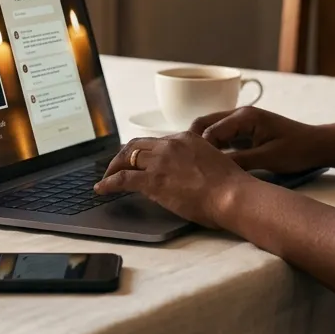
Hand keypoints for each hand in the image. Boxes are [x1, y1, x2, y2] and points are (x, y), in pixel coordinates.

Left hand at [93, 132, 253, 228]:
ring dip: (113, 169)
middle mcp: (171, 144)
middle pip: (137, 146)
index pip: (156, 142)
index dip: (143, 152)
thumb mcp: (212, 163)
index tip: (137, 160)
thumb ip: (195, 161)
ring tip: (106, 179)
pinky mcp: (153, 180)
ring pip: (127, 159)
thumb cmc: (230, 186)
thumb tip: (185, 173)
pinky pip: (122, 178)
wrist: (232, 195)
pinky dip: (108, 183)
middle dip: (122, 156)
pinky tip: (102, 189)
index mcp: (186, 138)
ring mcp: (161, 161)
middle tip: (115, 167)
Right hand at [190, 106, 324, 174]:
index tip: (189, 166)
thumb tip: (213, 169)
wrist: (318, 145)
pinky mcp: (246, 133)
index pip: (210, 130)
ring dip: (202, 145)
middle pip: (205, 124)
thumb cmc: (297, 150)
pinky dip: (214, 149)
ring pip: (212, 131)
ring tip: (191, 165)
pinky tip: (208, 164)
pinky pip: (223, 138)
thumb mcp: (268, 158)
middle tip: (184, 164)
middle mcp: (240, 115)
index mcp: (245, 117)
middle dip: (193, 143)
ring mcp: (243, 123)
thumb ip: (240, 161)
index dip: (199, 148)